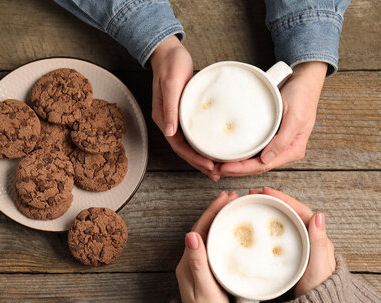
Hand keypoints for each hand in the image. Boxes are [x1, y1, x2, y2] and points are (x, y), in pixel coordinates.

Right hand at [150, 36, 218, 179]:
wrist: (168, 52)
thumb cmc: (170, 65)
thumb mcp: (172, 84)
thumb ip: (170, 108)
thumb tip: (169, 131)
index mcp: (163, 119)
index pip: (178, 146)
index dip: (194, 158)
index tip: (209, 165)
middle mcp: (169, 122)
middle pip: (185, 150)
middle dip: (200, 163)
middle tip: (216, 173)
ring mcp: (176, 119)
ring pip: (189, 144)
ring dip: (202, 157)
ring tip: (217, 167)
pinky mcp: (184, 113)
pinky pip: (193, 134)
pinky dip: (203, 144)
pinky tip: (213, 147)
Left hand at [175, 191, 238, 302]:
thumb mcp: (204, 288)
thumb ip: (198, 263)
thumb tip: (190, 235)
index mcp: (188, 262)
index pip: (199, 229)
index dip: (212, 212)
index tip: (224, 198)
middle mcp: (192, 261)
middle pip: (204, 229)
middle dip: (217, 212)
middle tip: (234, 198)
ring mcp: (200, 266)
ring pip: (210, 236)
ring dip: (221, 220)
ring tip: (234, 208)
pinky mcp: (209, 272)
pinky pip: (215, 246)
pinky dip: (224, 234)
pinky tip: (233, 231)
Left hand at [219, 62, 327, 176]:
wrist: (304, 81)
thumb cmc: (302, 96)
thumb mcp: (295, 117)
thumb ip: (283, 140)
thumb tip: (268, 159)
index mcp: (292, 150)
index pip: (263, 166)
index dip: (242, 169)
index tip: (225, 168)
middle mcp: (284, 150)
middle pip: (256, 167)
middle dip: (236, 170)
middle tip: (215, 169)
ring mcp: (277, 145)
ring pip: (254, 161)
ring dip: (237, 165)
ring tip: (218, 165)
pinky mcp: (270, 138)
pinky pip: (254, 151)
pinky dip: (241, 155)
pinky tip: (229, 155)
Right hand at [248, 187, 335, 297]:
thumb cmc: (320, 291)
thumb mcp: (318, 266)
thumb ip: (318, 242)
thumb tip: (319, 215)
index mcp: (317, 237)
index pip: (299, 210)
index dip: (282, 198)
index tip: (265, 191)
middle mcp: (309, 240)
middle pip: (289, 213)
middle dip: (272, 201)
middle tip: (253, 195)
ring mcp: (300, 248)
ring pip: (283, 224)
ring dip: (269, 212)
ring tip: (253, 206)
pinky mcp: (291, 257)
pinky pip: (278, 236)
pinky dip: (268, 228)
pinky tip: (257, 228)